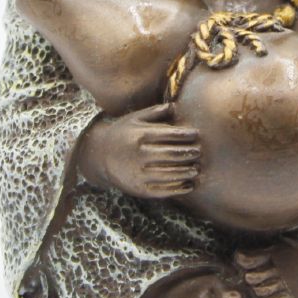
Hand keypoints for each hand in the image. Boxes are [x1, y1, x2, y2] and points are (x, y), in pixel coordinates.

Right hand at [76, 103, 199, 198]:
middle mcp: (140, 155)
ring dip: (187, 172)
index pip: (170, 135)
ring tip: (196, 169)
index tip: (196, 134)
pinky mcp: (139, 189)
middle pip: (173, 154)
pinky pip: (163, 191)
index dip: (186, 135)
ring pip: (170, 174)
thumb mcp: (134, 118)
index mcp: (141, 136)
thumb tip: (175, 106)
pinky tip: (189, 185)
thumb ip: (155, 112)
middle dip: (189, 153)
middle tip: (199, 152)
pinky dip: (179, 189)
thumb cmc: (122, 133)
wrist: (98, 156)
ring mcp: (139, 174)